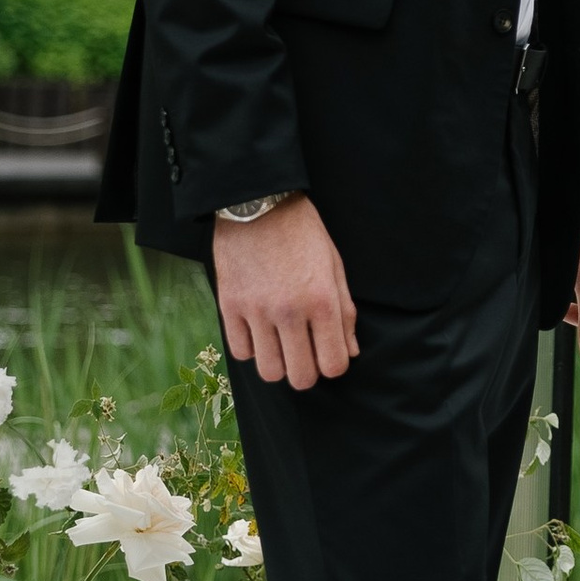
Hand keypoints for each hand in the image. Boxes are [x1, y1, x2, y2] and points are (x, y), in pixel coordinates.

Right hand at [213, 193, 357, 389]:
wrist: (258, 203)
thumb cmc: (302, 232)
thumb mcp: (334, 265)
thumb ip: (344, 311)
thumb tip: (350, 351)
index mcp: (322, 301)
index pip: (334, 365)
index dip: (334, 365)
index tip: (328, 354)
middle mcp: (289, 311)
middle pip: (301, 377)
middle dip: (307, 372)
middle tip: (305, 355)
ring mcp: (256, 311)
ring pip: (269, 371)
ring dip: (278, 364)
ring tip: (280, 346)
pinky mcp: (229, 306)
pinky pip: (241, 352)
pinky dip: (252, 349)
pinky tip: (259, 332)